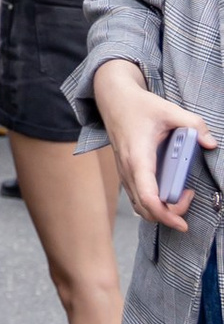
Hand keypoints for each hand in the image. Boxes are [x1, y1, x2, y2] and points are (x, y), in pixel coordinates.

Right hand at [96, 60, 215, 229]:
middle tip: (189, 197)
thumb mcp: (168, 110)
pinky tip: (169, 191)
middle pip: (145, 209)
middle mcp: (128, 170)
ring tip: (181, 194)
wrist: (113, 100)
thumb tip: (211, 143)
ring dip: (161, 210)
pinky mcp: (126, 173)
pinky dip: (153, 204)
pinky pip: (137, 198)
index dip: (166, 214)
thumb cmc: (138, 106)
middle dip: (169, 215)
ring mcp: (125, 173)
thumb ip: (194, 124)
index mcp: (138, 158)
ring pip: (139, 207)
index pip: (148, 197)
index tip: (183, 222)